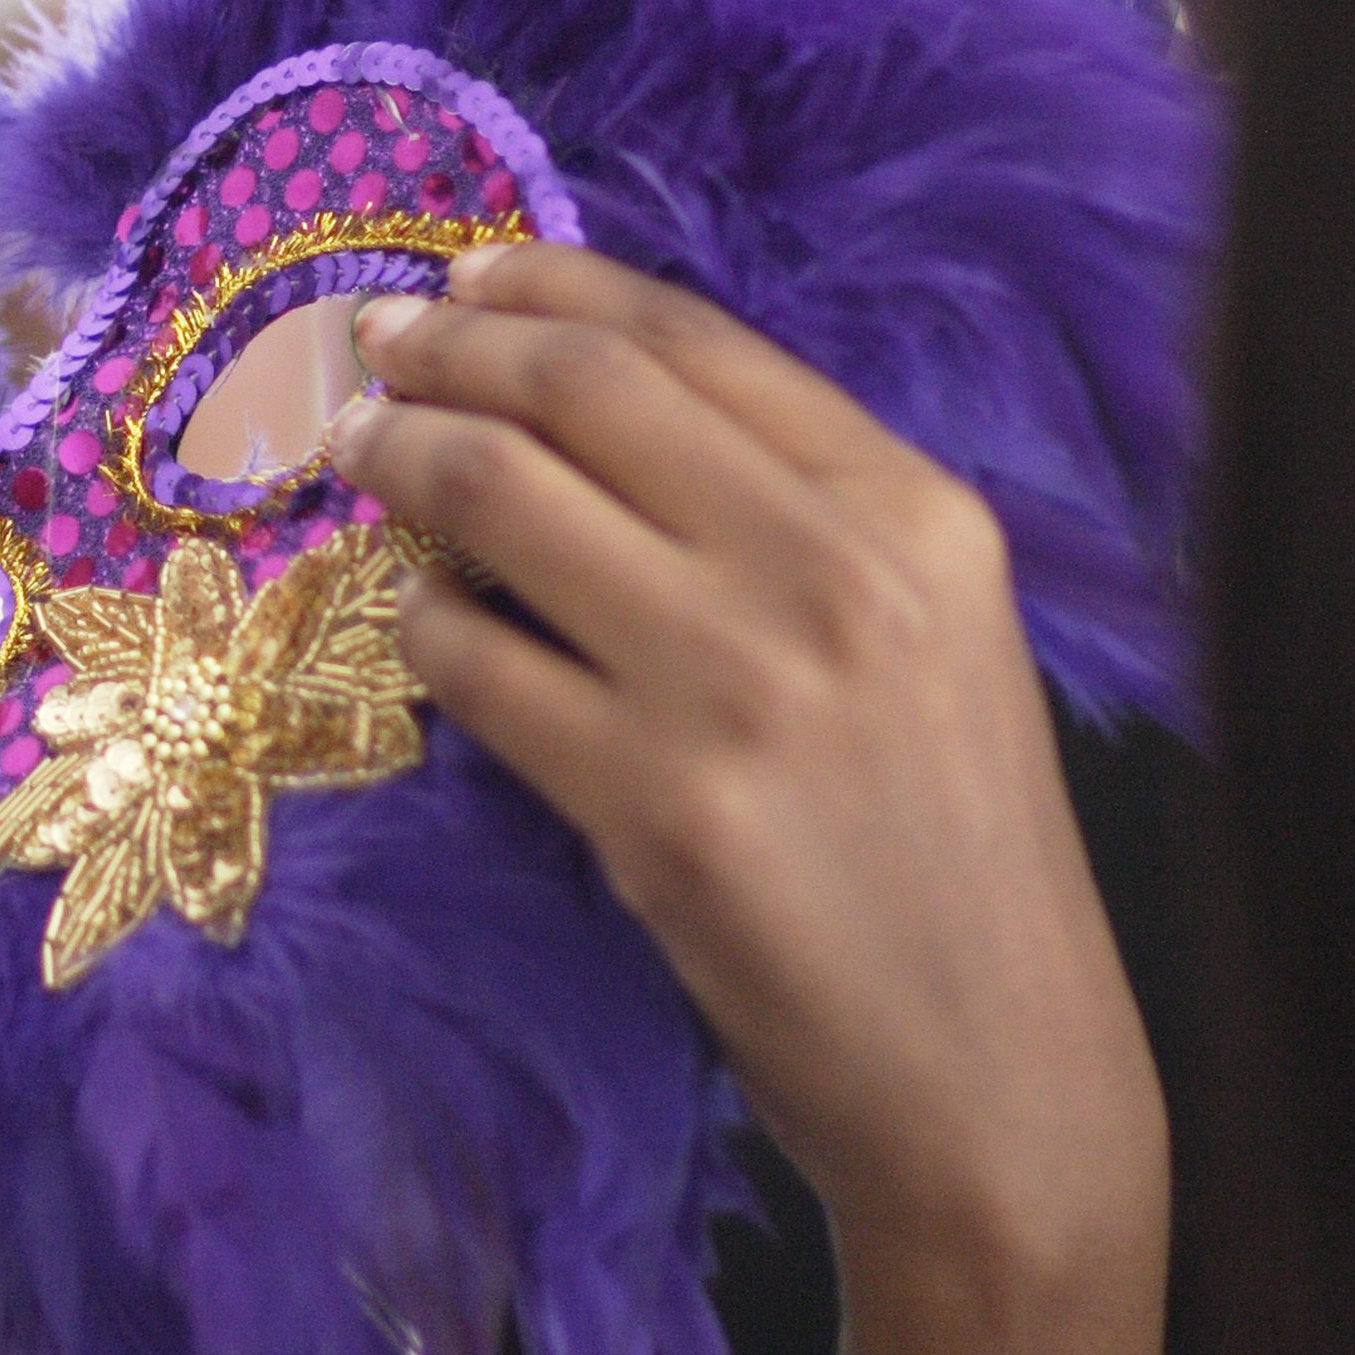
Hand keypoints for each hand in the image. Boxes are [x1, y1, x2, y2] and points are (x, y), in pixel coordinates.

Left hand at [326, 243, 1163, 1354]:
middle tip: (372, 352)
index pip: (692, 341)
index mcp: (916, 512)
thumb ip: (792, 515)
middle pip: (577, 389)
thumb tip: (582, 399)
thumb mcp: (926, 636)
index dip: (552, 287)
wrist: (997, 1074)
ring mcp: (739, 686)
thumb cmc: (945, 848)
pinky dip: (423, 624)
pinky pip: (471, 662)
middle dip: (447, 352)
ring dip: (398, 459)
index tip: (465, 280)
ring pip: (497, 497)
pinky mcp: (652, 804)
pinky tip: (422, 628)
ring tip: (358, 455)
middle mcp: (835, 573)